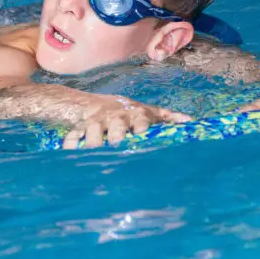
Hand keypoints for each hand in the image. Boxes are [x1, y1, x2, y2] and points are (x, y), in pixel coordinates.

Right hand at [63, 95, 191, 149]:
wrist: (97, 104)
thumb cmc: (129, 112)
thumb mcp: (148, 111)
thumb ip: (168, 117)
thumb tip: (191, 122)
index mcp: (135, 115)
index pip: (141, 121)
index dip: (143, 128)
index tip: (144, 136)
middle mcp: (116, 117)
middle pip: (116, 126)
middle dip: (116, 135)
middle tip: (116, 147)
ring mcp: (97, 122)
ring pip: (93, 130)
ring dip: (92, 141)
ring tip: (92, 154)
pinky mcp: (81, 128)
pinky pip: (73, 135)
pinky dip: (70, 143)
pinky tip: (68, 154)